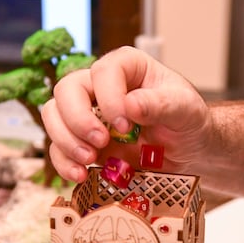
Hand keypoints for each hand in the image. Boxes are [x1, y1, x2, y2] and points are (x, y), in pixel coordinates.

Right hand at [42, 46, 212, 182]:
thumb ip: (162, 104)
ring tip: (89, 160)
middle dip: (77, 119)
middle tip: (100, 143)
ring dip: (65, 140)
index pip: (103, 71)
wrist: (190, 154)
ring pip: (53, 116)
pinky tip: (80, 175)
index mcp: (127, 67)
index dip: (108, 98)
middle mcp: (101, 87)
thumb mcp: (186, 110)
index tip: (126, 126)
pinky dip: (64, 163)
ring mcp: (89, 115)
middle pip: (66, 90)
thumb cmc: (189, 123)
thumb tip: (130, 105)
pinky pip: (58, 148)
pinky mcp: (84, 142)